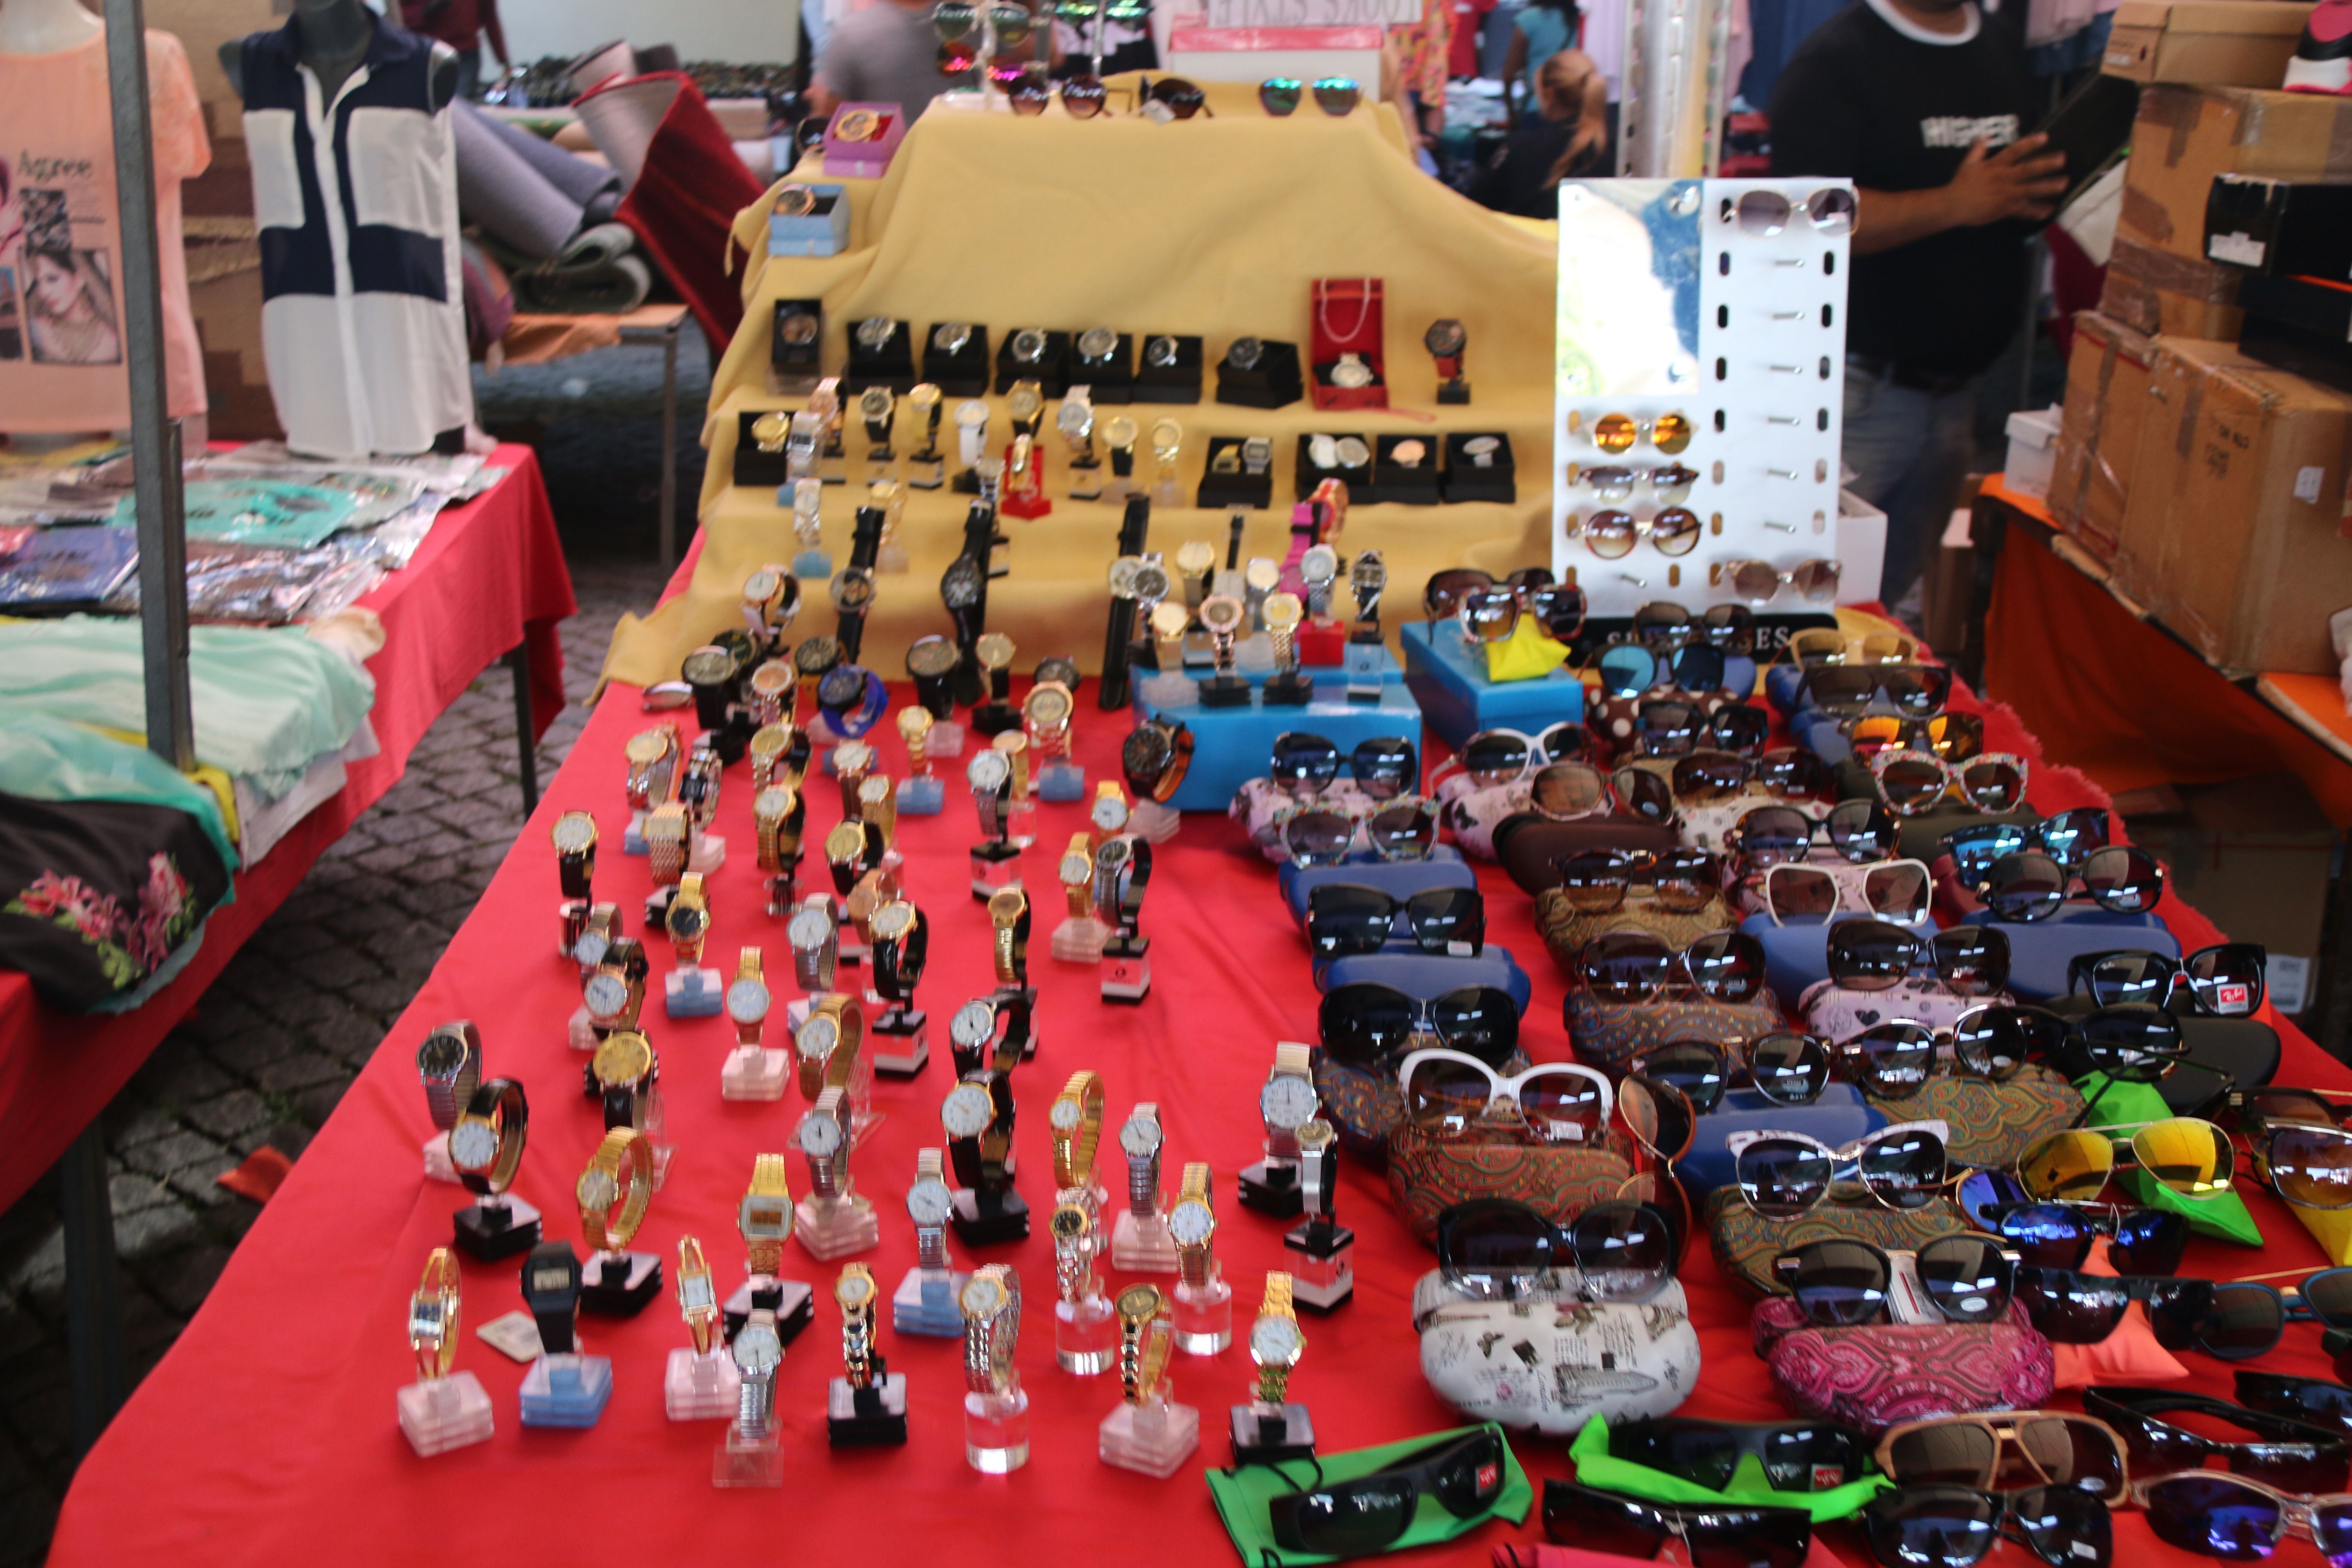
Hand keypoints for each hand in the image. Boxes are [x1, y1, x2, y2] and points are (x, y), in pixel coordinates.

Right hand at [1943, 133, 2070, 225]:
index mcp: (1995, 166)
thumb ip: (1978, 150)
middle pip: (2028, 169)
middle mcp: (2003, 178)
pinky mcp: (2004, 209)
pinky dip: (2036, 211)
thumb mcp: (1968, 164)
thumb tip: (1983, 136)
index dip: (2030, 143)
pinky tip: (2049, 210)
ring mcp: (2005, 194)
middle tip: (2062, 159)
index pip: (2015, 151)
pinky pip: (2023, 210)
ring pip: (2030, 189)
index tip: (2045, 137)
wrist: (1952, 206)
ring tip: (2063, 183)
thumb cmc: (1959, 184)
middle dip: (2046, 164)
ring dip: (2048, 186)